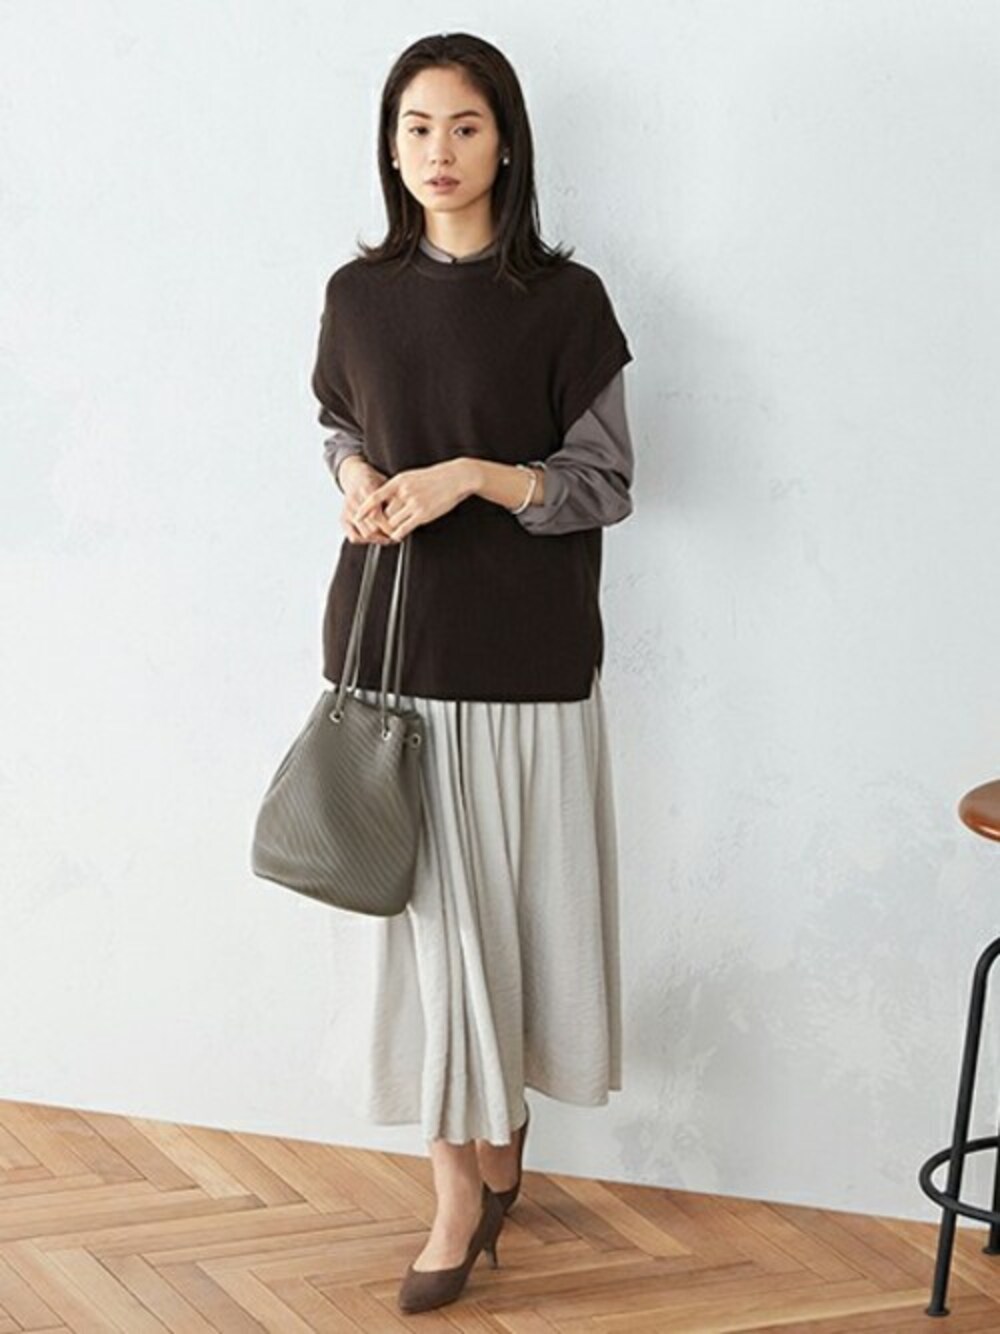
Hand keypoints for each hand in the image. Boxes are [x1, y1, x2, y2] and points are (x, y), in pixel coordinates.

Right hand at [339, 457, 395, 544]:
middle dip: (385, 535)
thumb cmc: (374, 481)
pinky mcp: (342, 518)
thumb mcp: (386, 484)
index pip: (377, 516)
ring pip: (364, 535)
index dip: (389, 527)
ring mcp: (347, 510)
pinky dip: (365, 541)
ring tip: (387, 538)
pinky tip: (375, 538)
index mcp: (366, 489)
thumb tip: (405, 515)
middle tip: (396, 536)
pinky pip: (353, 537)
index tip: (399, 530)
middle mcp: (354, 500)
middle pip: (371, 528)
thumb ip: (392, 498)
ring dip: (378, 539)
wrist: (355, 476)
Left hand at [352, 460, 473, 542]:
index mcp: (399, 481)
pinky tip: (400, 535)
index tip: (357, 516)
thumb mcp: (413, 477)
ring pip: (392, 522)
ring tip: (393, 531)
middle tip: (381, 529)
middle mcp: (404, 492)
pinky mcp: (423, 513)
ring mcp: (413, 503)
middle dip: (382, 522)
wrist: (456, 477)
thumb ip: (399, 488)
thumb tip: (386, 500)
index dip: (365, 508)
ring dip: (391, 528)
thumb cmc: (436, 478)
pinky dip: (399, 534)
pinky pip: (404, 528)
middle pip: (384, 513)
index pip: (376, 496)